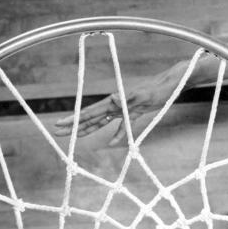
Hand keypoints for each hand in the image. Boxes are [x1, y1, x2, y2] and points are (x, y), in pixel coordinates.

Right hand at [52, 66, 186, 145]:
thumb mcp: (144, 94)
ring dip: (88, 129)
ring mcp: (124, 109)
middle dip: (74, 125)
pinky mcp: (134, 113)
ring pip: (102, 122)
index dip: (75, 119)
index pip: (90, 112)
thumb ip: (129, 97)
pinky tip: (111, 142)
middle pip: (90, 118)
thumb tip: (112, 99)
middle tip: (57, 133)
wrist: (170, 85)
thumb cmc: (157, 89)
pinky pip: (122, 126)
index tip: (60, 125)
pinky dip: (116, 134)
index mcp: (114, 102)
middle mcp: (115, 105)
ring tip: (75, 136)